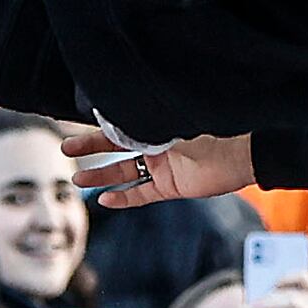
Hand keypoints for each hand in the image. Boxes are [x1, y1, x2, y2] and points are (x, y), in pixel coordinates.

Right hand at [59, 123, 259, 207]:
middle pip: (116, 147)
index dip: (97, 127)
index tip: (75, 127)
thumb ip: (146, 117)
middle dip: (90, 149)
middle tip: (66, 150)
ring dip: (101, 176)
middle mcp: (157, 143)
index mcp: (156, 122)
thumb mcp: (172, 119)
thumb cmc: (210, 127)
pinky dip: (123, 197)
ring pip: (124, 172)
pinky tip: (105, 200)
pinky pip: (142, 193)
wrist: (241, 151)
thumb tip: (113, 108)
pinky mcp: (171, 186)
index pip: (120, 125)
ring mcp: (163, 166)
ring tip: (77, 179)